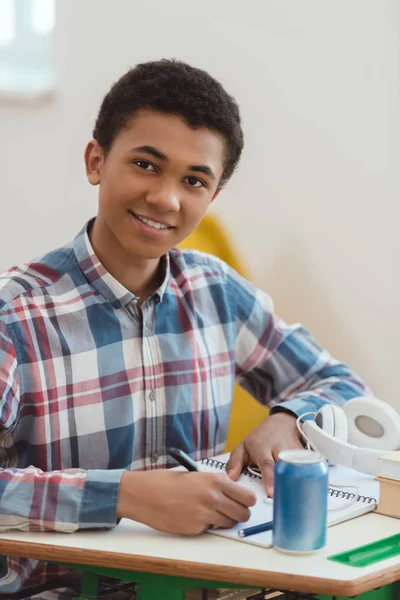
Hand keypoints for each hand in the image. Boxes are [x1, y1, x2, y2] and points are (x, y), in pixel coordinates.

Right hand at [117, 469, 255, 535]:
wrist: (145, 493)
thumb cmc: (168, 482)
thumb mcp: (197, 475)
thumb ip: (216, 484)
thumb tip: (233, 493)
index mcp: (215, 480)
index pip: (248, 496)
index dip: (248, 501)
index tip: (244, 502)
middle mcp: (213, 497)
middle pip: (243, 514)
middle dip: (239, 514)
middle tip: (230, 510)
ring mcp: (205, 514)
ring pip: (229, 524)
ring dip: (223, 520)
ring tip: (209, 511)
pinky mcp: (195, 528)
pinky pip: (210, 529)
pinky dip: (205, 525)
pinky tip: (192, 515)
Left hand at [226, 411, 302, 496]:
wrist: (282, 424)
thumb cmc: (260, 439)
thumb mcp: (243, 446)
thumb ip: (235, 462)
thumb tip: (230, 479)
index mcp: (263, 448)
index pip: (267, 465)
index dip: (269, 479)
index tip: (271, 493)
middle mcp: (280, 450)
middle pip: (284, 470)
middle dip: (283, 486)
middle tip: (282, 502)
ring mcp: (295, 453)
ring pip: (297, 471)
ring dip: (294, 485)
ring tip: (294, 500)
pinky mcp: (305, 457)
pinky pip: (306, 471)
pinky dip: (303, 481)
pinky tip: (301, 492)